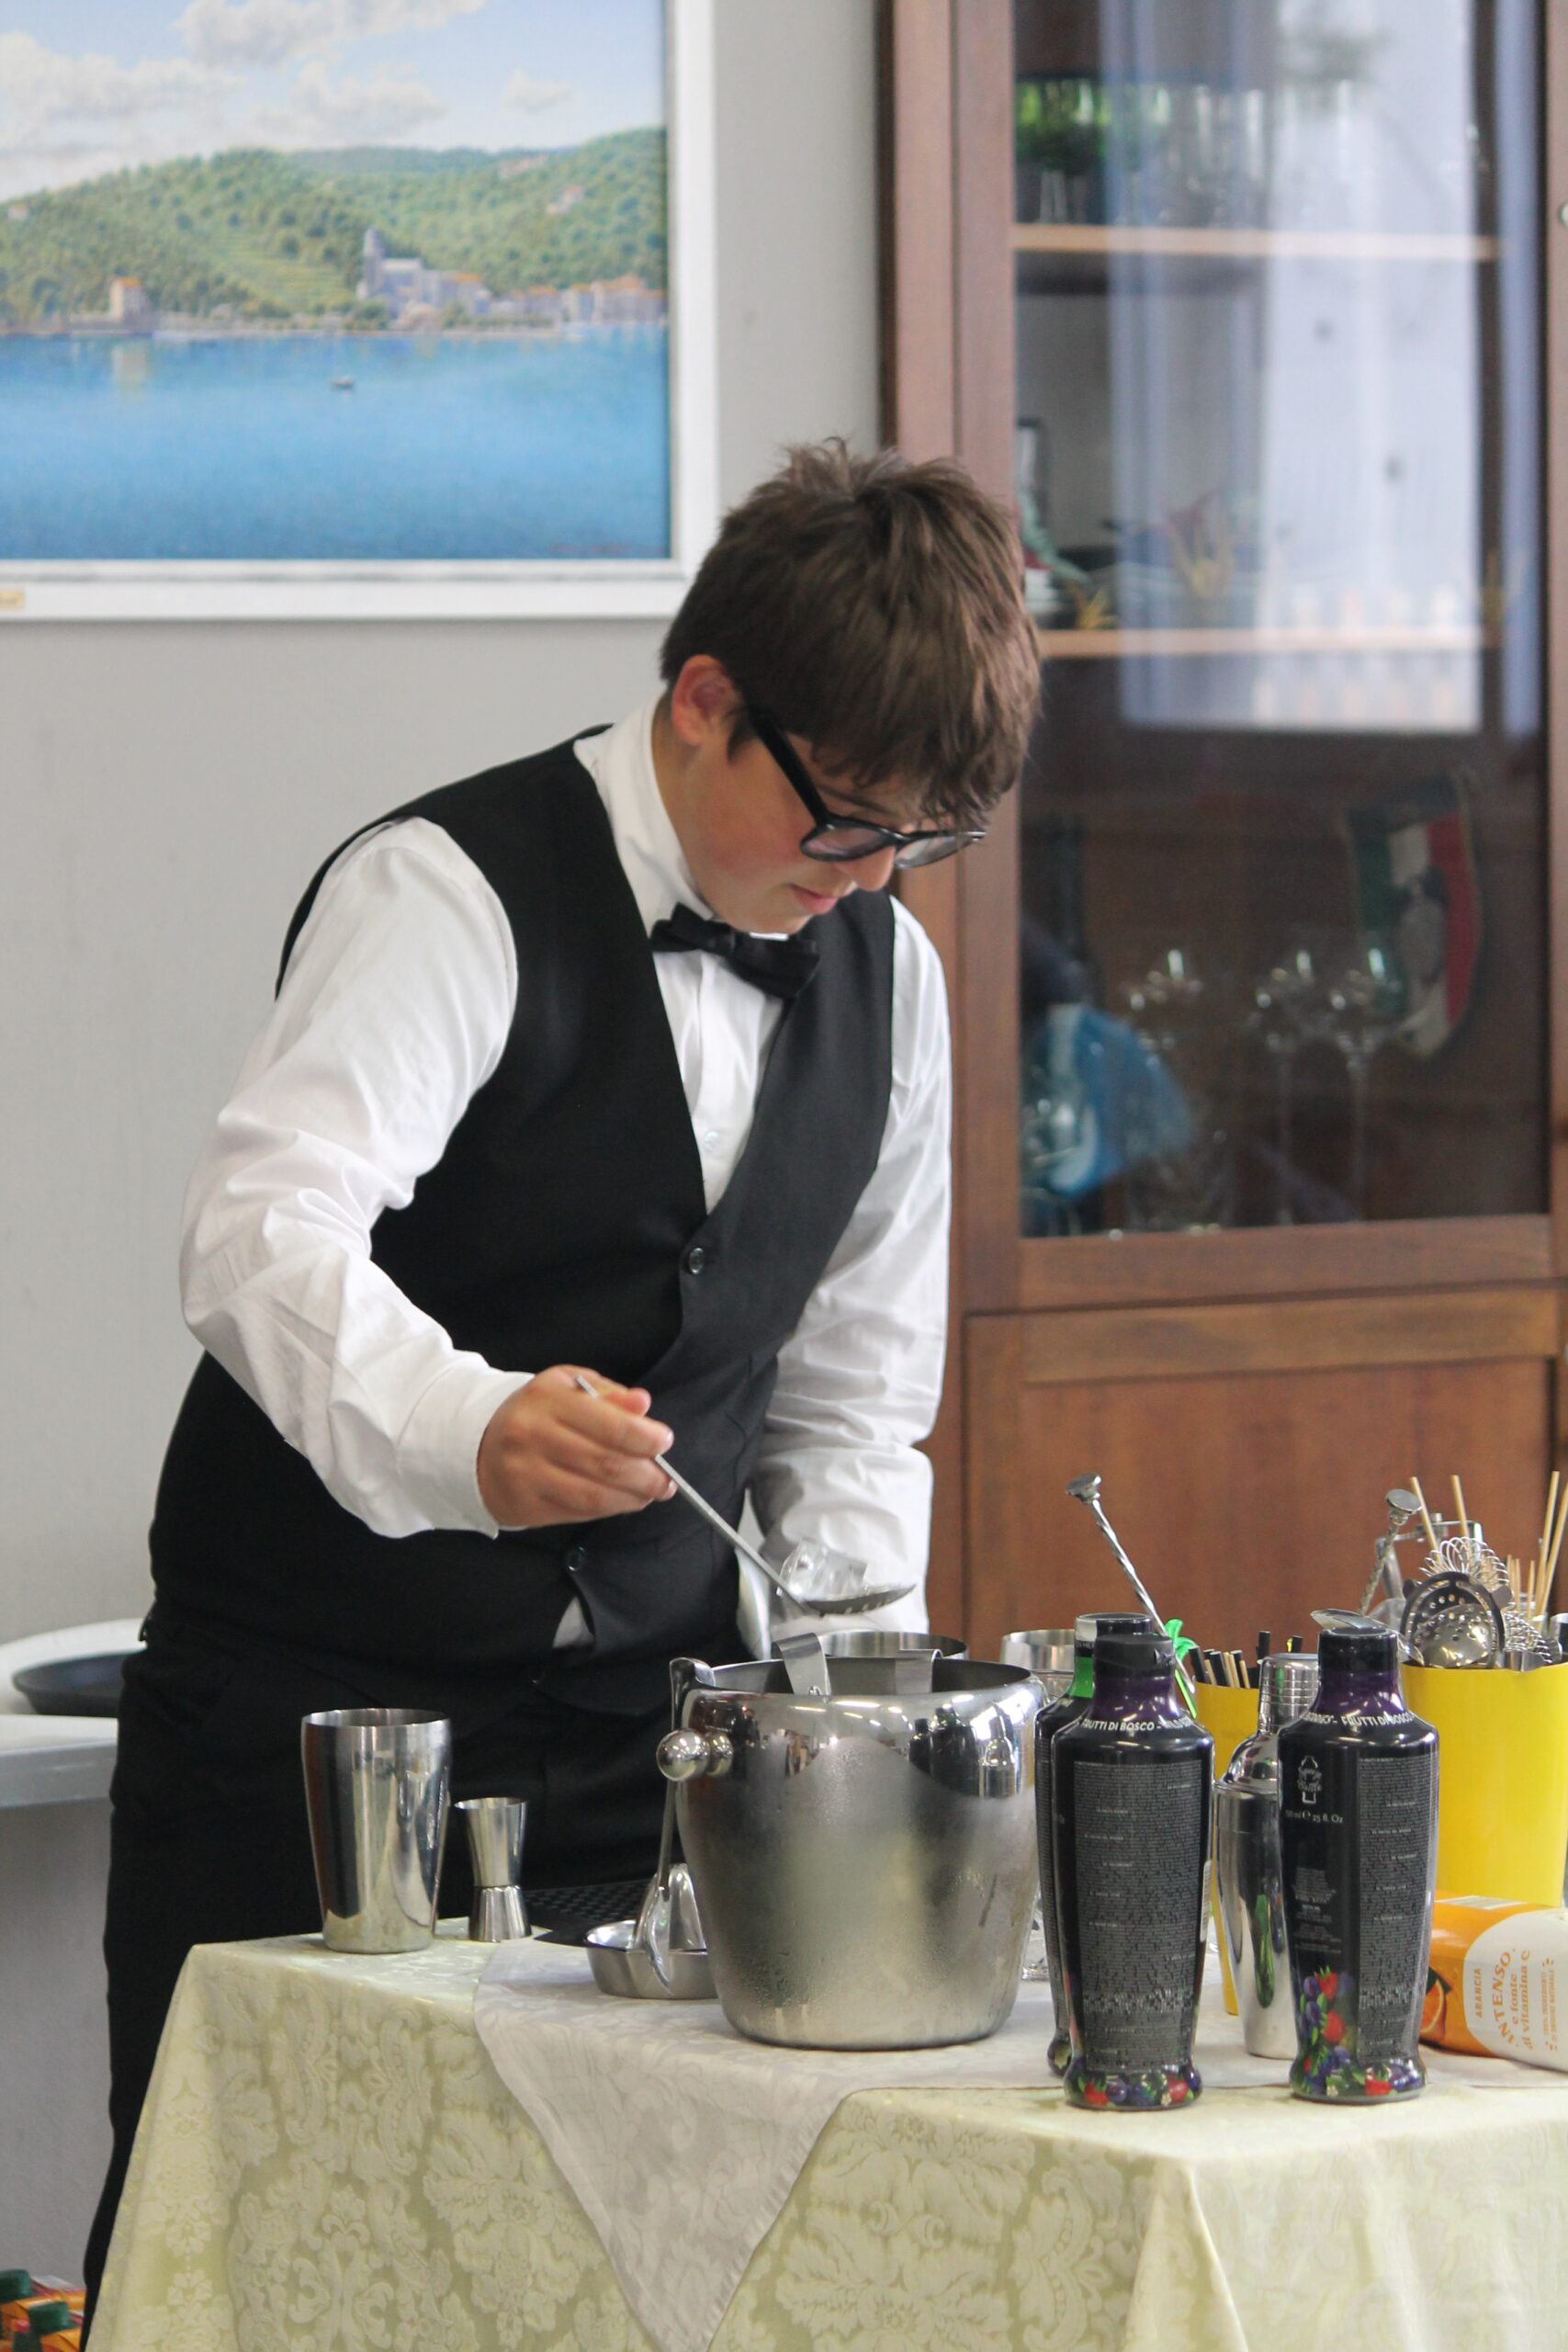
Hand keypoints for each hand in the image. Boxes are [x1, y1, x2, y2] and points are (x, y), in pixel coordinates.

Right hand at [476, 1366, 675, 1529]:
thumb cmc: (535, 1412)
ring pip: (594, 1495)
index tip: (665, 1442)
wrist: (475, 1443)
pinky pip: (577, 1512)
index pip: (610, 1424)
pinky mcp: (523, 1505)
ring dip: (632, 1498)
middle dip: (646, 1476)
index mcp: (547, 1398)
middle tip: (666, 1481)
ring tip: (649, 1494)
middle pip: (606, 1464)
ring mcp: (525, 1474)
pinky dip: (607, 1510)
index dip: (645, 1438)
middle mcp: (532, 1435)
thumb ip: (607, 1394)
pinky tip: (621, 1502)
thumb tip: (643, 1405)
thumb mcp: (567, 1387)